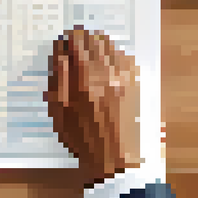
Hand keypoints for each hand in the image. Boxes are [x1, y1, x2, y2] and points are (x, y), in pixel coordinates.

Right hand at [45, 26, 140, 186]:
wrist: (116, 159)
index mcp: (86, 77)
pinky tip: (108, 66)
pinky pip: (126, 59)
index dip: (68, 38)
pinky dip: (115, 56)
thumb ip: (60, 77)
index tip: (63, 42)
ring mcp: (126, 77)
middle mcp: (109, 72)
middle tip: (75, 46)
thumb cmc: (83, 138)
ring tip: (91, 55)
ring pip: (112, 46)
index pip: (78, 41)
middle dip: (84, 39)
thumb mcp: (60, 110)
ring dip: (99, 45)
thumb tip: (61, 52)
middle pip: (96, 39)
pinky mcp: (137, 84)